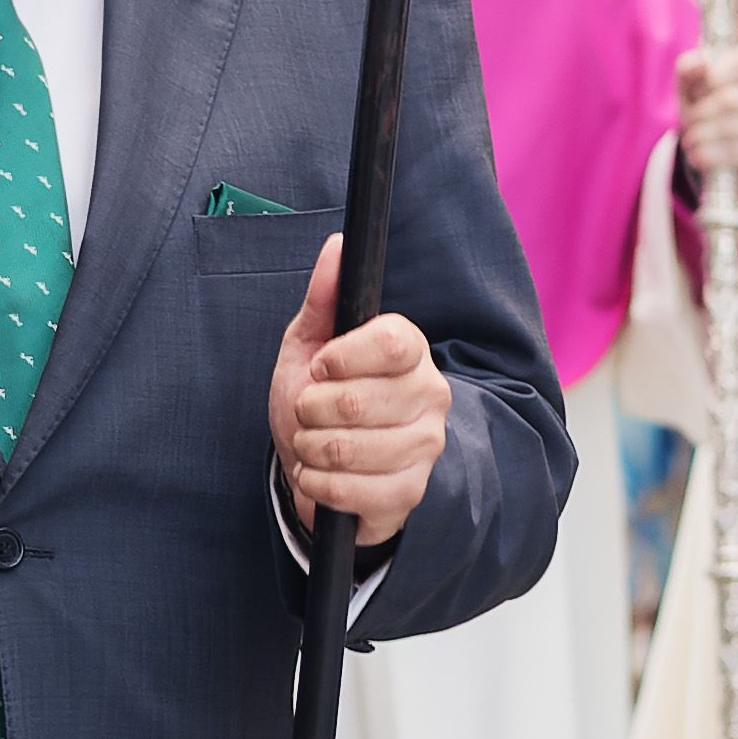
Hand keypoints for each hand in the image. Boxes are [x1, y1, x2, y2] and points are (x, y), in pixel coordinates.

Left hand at [269, 235, 451, 549]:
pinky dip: (318, 484)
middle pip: (361, 400)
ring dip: (310, 447)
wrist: (318, 464)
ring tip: (311, 443)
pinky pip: (353, 491)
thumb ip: (324, 298)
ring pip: (351, 448)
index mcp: (411, 351)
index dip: (344, 356)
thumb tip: (338, 245)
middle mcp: (430, 396)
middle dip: (310, 409)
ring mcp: (425, 448)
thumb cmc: (318, 397)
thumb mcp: (310, 343)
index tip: (319, 366)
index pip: (394, 342)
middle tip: (307, 410)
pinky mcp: (410, 493)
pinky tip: (319, 474)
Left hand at [674, 49, 737, 189]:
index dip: (711, 79)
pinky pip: (737, 152)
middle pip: (729, 100)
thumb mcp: (693, 83)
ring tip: (689, 139)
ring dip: (703, 135)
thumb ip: (690, 68)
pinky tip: (697, 154)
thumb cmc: (708, 101)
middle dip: (701, 112)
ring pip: (733, 128)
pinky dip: (711, 154)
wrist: (728, 139)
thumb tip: (702, 62)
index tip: (695, 92)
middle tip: (687, 120)